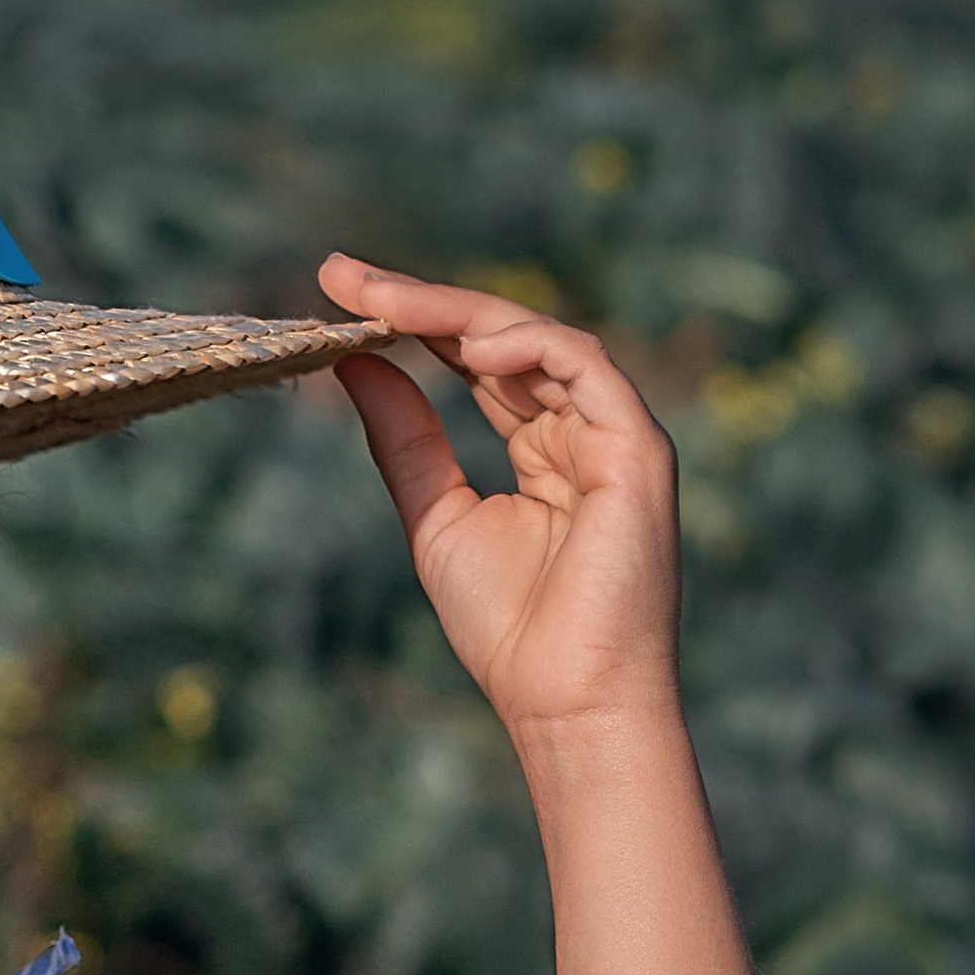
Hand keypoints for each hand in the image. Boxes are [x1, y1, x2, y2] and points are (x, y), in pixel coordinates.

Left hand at [318, 255, 680, 742]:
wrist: (566, 700)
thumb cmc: (510, 629)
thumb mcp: (436, 519)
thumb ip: (406, 439)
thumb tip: (356, 363)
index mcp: (542, 447)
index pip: (475, 361)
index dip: (411, 321)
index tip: (336, 290)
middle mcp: (582, 429)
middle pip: (500, 337)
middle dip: (420, 300)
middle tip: (342, 273)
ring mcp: (614, 435)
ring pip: (537, 338)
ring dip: (458, 313)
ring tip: (386, 303)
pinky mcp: (638, 449)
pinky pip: (585, 366)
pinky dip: (527, 345)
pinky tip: (466, 345)